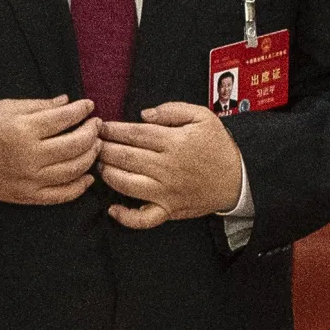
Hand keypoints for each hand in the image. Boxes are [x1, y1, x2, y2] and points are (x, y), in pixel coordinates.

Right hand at [0, 96, 99, 205]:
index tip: (89, 105)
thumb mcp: (7, 107)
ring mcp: (30, 180)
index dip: (82, 110)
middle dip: (92, 132)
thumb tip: (68, 102)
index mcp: (23, 130)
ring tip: (94, 145)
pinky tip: (87, 175)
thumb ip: (40, 105)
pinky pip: (62, 195)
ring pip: (74, 170)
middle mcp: (29, 157)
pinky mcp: (28, 197)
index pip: (64, 118)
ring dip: (90, 156)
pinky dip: (80, 186)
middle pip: (75, 145)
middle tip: (95, 125)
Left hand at [96, 101, 244, 229]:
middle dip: (103, 148)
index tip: (100, 126)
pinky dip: (125, 217)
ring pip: (126, 184)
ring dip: (108, 174)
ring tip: (100, 165)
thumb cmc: (217, 145)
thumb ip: (172, 110)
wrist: (237, 179)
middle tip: (92, 143)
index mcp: (174, 142)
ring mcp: (166, 191)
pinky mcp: (168, 210)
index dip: (113, 129)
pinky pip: (143, 219)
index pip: (134, 133)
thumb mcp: (202, 116)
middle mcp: (167, 167)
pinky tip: (112, 209)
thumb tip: (143, 115)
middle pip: (125, 157)